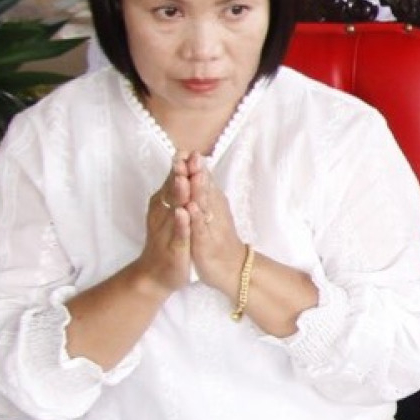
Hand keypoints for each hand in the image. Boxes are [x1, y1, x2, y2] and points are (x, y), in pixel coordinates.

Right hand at [136, 159, 197, 292]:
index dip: (180, 166)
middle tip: (187, 156)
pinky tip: (183, 213)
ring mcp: (167, 230)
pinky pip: (178, 233)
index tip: (188, 150)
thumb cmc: (166, 240)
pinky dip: (181, 222)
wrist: (155, 275)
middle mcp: (163, 215)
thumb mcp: (171, 213)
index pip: (173, 181)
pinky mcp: (174, 247)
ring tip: (183, 178)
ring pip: (175, 209)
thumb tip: (181, 167)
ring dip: (179, 193)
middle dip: (180, 173)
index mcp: (164, 205)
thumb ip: (175, 192)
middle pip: (172, 191)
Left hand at [177, 153, 246, 290]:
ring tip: (193, 174)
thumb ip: (207, 192)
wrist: (231, 269)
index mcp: (213, 204)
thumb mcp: (212, 213)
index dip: (196, 166)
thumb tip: (201, 171)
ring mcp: (211, 227)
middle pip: (205, 189)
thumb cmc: (218, 239)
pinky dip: (196, 218)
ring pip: (205, 206)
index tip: (187, 150)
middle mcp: (214, 212)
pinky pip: (201, 229)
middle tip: (191, 154)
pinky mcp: (207, 244)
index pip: (204, 181)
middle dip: (197, 172)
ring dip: (199, 190)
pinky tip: (190, 208)